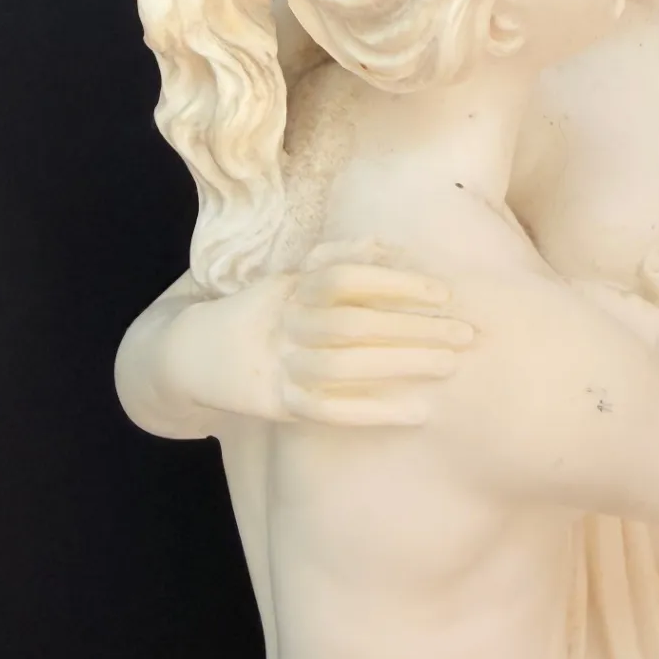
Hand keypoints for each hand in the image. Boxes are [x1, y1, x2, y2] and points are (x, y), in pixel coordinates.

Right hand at [164, 240, 472, 426]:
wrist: (192, 354)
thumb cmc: (263, 312)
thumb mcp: (292, 278)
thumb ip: (337, 259)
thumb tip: (391, 246)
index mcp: (291, 287)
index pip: (345, 277)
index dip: (395, 283)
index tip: (444, 293)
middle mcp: (284, 323)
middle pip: (353, 323)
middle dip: (413, 327)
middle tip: (466, 333)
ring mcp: (278, 364)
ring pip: (343, 366)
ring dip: (400, 365)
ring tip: (449, 365)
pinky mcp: (276, 403)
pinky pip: (328, 410)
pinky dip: (374, 411)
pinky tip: (416, 412)